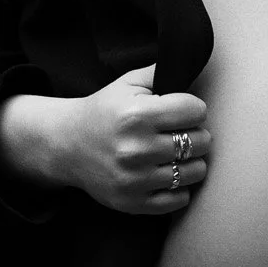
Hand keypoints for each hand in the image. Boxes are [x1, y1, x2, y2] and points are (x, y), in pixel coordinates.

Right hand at [0, 65, 209, 214]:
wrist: (66, 145)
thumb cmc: (103, 111)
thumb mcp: (128, 83)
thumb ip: (161, 71)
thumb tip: (191, 63)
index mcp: (137, 115)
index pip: (196, 110)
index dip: (193, 108)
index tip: (182, 110)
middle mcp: (137, 149)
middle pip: (201, 141)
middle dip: (196, 133)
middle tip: (181, 132)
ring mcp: (136, 180)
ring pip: (195, 172)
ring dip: (192, 161)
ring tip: (177, 153)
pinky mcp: (133, 203)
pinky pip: (179, 199)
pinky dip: (180, 187)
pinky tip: (168, 174)